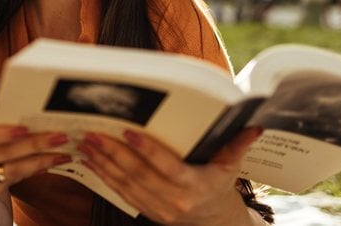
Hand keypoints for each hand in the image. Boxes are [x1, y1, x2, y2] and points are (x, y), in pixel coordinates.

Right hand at [0, 113, 71, 201]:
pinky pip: (8, 183)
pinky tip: (44, 165)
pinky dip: (28, 173)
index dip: (3, 133)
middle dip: (35, 146)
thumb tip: (29, 118)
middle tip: (60, 138)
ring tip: (61, 154)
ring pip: (10, 172)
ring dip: (39, 163)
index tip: (26, 128)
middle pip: (4, 155)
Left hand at [77, 127, 262, 224]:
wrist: (211, 221)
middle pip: (140, 175)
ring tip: (86, 141)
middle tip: (94, 131)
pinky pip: (119, 192)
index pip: (168, 168)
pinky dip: (102, 174)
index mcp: (196, 187)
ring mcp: (157, 208)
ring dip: (102, 162)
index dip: (148, 151)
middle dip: (114, 153)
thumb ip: (238, 144)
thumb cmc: (219, 185)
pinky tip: (90, 158)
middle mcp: (174, 201)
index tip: (129, 132)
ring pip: (125, 184)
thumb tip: (255, 125)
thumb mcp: (231, 167)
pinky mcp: (144, 210)